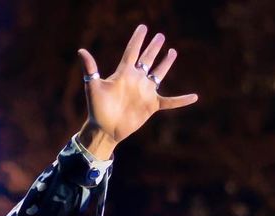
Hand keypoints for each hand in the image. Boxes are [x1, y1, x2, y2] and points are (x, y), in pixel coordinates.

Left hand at [77, 24, 197, 152]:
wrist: (104, 130)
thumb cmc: (96, 109)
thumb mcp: (93, 87)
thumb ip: (90, 68)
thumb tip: (81, 50)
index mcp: (123, 73)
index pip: (132, 51)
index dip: (138, 39)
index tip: (143, 27)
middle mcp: (136, 80)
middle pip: (147, 59)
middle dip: (153, 48)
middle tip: (160, 36)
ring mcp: (145, 92)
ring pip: (158, 74)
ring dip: (165, 63)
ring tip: (172, 52)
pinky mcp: (151, 105)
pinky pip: (170, 102)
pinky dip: (181, 100)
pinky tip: (194, 97)